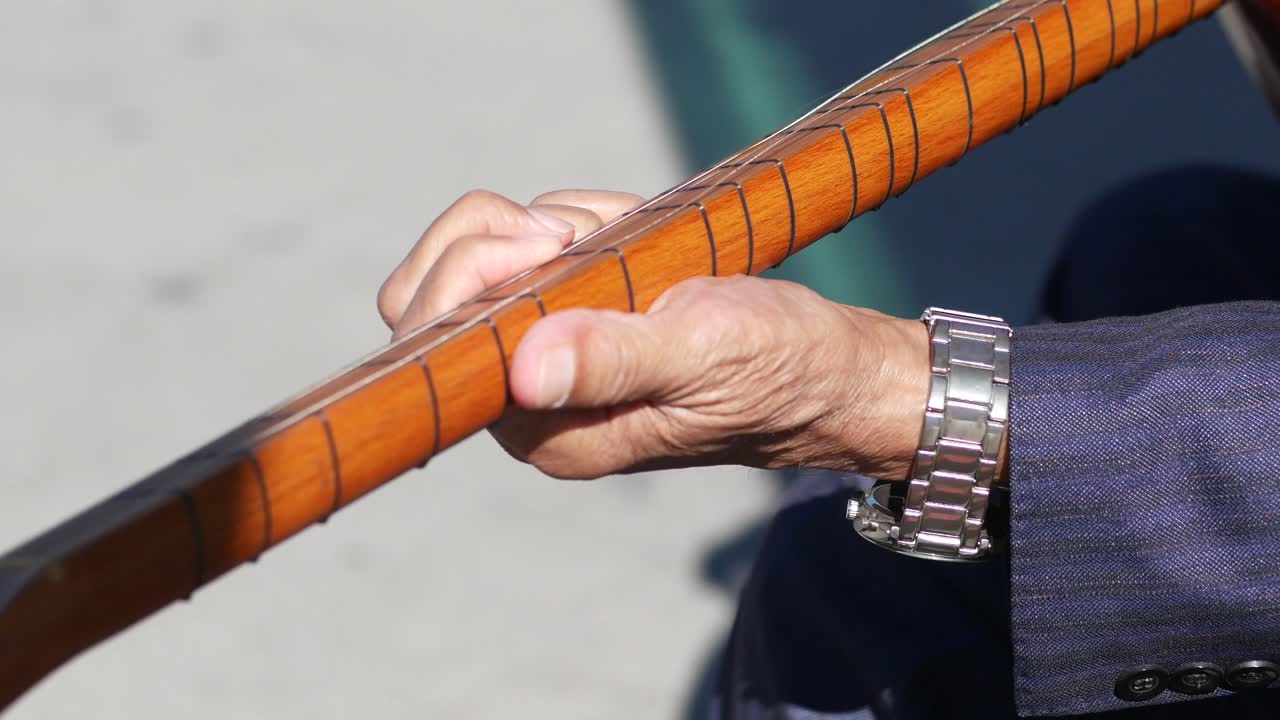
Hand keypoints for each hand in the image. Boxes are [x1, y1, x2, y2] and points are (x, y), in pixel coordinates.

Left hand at [378, 189, 929, 479]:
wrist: (827, 370)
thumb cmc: (777, 370)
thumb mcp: (702, 354)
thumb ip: (614, 359)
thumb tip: (522, 370)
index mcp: (547, 429)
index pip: (437, 349)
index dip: (466, 274)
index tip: (552, 242)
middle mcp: (531, 400)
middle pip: (433, 299)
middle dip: (498, 236)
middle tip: (576, 232)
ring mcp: (548, 358)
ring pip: (486, 258)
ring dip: (557, 225)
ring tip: (636, 244)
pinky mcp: (574, 321)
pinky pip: (534, 247)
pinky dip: (579, 221)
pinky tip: (638, 240)